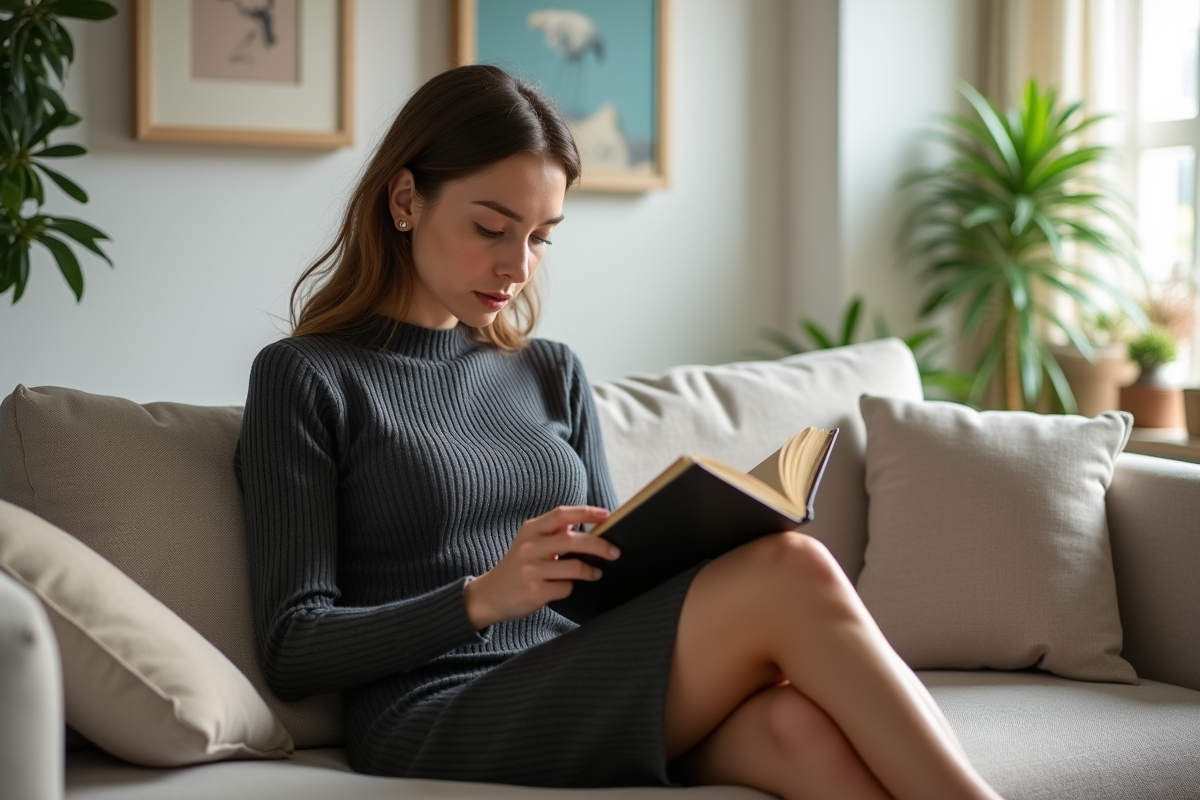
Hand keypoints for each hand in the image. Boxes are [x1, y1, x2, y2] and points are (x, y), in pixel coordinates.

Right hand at [464, 506, 619, 628]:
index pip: (562, 514)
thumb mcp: (529, 542)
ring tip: (596, 573)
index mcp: (531, 530)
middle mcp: (530, 547)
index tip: (607, 515)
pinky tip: (566, 587)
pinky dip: (571, 588)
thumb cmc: (516, 567)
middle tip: (615, 551)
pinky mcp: (534, 592)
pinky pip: (565, 588)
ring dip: (591, 571)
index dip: (587, 512)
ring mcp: (531, 570)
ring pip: (574, 567)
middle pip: (573, 540)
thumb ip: (553, 532)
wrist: (489, 595)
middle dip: (599, 545)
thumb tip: (583, 521)